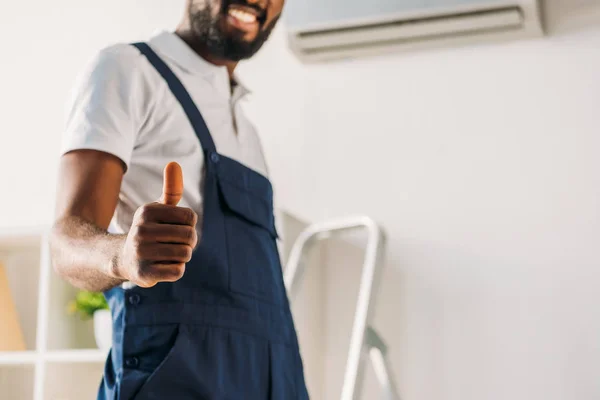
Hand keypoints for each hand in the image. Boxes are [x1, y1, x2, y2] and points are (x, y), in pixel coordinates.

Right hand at [115, 162, 197, 287]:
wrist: (123, 259)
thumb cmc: (150, 230)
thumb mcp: (158, 209)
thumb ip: (171, 189)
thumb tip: (174, 163)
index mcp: (147, 212)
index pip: (190, 217)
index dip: (189, 224)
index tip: (176, 227)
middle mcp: (141, 231)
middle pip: (190, 236)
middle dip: (188, 242)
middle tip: (174, 244)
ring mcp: (141, 253)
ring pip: (185, 254)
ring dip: (182, 257)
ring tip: (167, 255)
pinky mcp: (144, 274)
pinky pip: (178, 271)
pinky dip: (176, 270)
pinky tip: (162, 266)